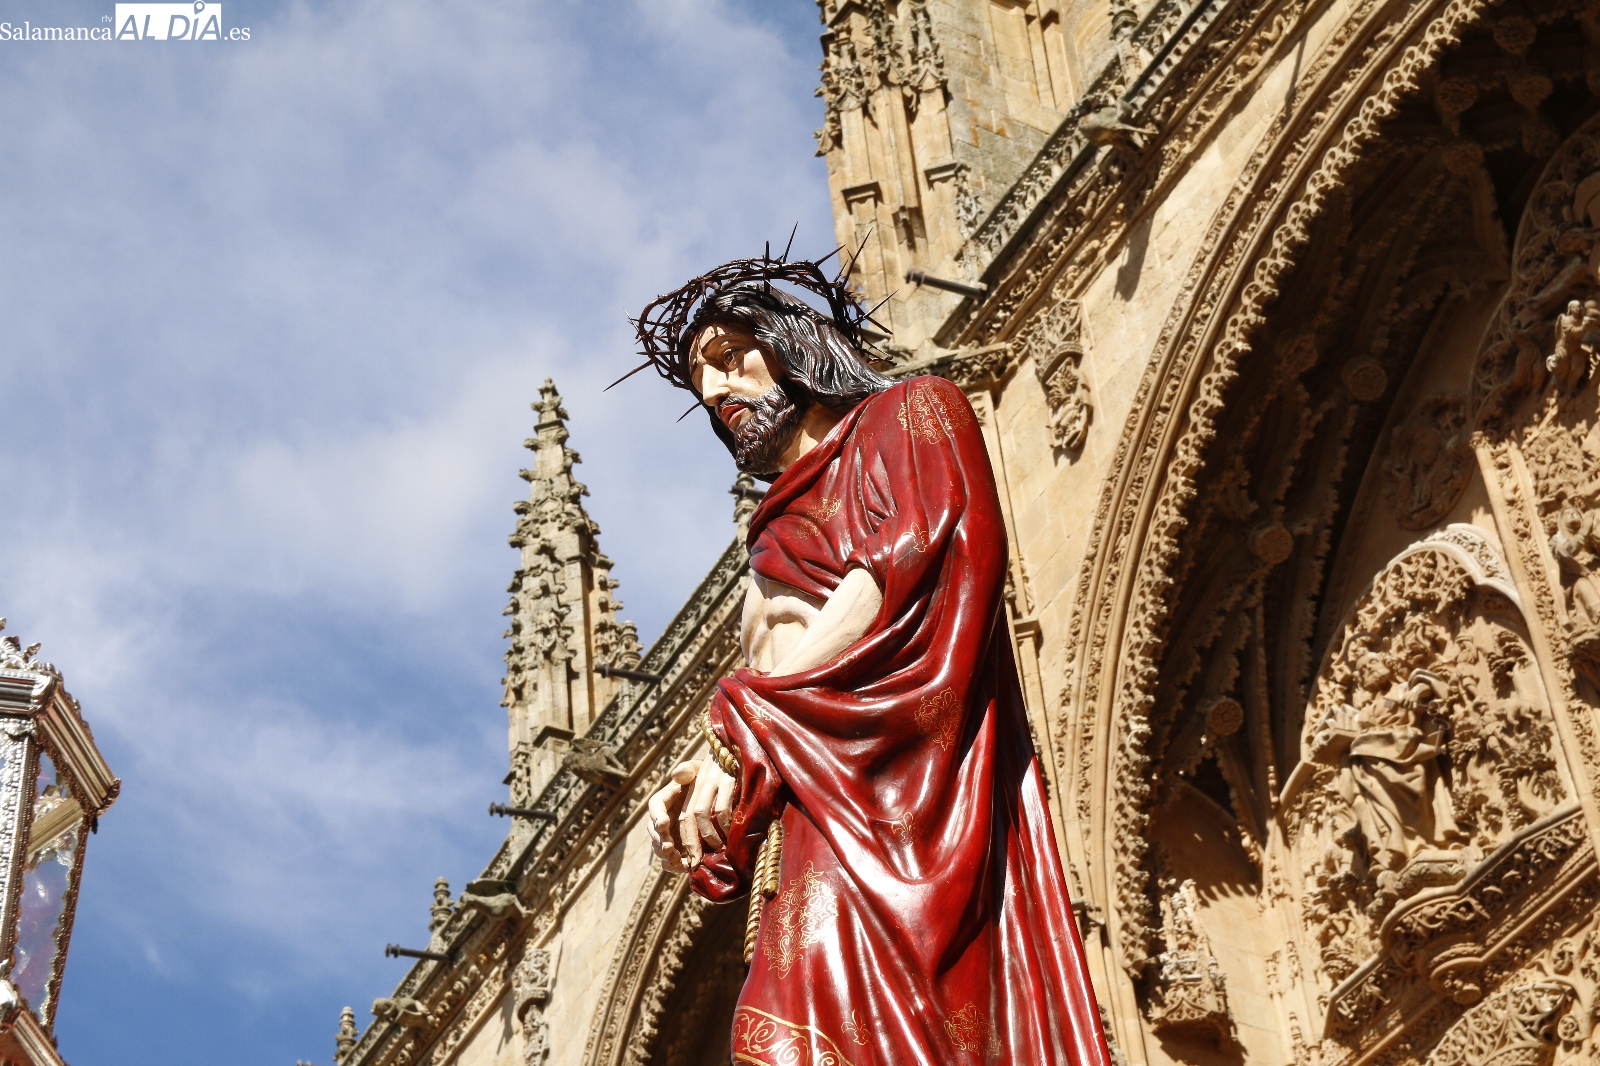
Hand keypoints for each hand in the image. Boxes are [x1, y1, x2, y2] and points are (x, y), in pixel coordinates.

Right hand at [645, 758, 736, 872]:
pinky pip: (670, 860)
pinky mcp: (677, 848)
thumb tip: (678, 774)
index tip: (663, 823)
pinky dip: (675, 866)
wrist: (714, 797)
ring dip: (667, 856)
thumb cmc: (704, 780)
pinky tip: (685, 868)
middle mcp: (661, 818)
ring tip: (678, 860)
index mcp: (663, 799)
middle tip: (670, 849)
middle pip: (654, 832)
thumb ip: (688, 770)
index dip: (657, 816)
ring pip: (660, 848)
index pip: (655, 807)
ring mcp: (668, 835)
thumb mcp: (697, 770)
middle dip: (661, 841)